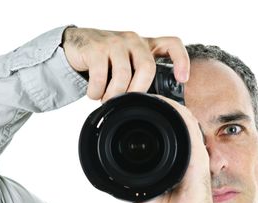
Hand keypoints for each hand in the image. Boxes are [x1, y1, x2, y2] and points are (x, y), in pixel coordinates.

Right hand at [61, 26, 189, 102]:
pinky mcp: (96, 48)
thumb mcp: (128, 65)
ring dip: (114, 95)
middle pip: (147, 68)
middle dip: (137, 91)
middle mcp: (134, 41)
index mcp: (146, 45)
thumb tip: (150, 105)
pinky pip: (101, 76)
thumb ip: (140, 77)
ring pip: (123, 75)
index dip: (181, 61)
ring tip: (106, 100)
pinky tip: (94, 93)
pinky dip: (97, 91)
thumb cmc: (106, 60)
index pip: (172, 44)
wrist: (76, 45)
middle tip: (126, 102)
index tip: (182, 80)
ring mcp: (115, 42)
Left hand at [135, 95, 214, 202]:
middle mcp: (185, 151)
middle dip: (153, 105)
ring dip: (163, 103)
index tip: (130, 107)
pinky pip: (189, 127)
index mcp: (174, 158)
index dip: (149, 114)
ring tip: (144, 94)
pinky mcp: (198, 156)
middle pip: (171, 118)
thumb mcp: (143, 193)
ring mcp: (193, 151)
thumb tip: (112, 175)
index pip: (163, 129)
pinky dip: (177, 112)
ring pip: (181, 116)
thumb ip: (131, 181)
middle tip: (133, 97)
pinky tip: (163, 103)